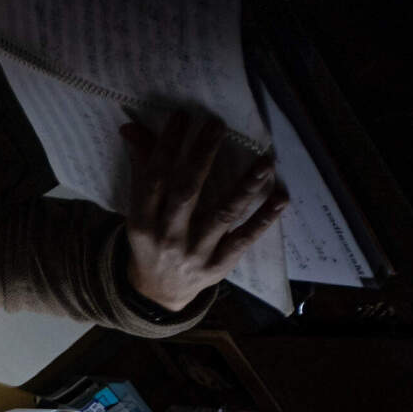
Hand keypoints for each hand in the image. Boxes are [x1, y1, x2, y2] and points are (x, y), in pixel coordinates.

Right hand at [119, 111, 289, 311]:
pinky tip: (280, 198)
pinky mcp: (219, 265)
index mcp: (142, 220)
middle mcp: (168, 236)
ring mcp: (195, 252)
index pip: (155, 178)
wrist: (157, 293)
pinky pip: (244, 239)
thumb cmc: (151, 241)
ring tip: (265, 162)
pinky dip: (263, 220)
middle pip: (186, 191)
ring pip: (222, 214)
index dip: (167, 146)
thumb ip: (141, 168)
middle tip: (217, 125)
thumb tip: (131, 128)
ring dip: (245, 187)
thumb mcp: (140, 210)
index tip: (183, 117)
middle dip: (202, 156)